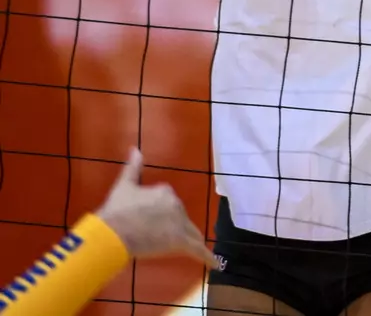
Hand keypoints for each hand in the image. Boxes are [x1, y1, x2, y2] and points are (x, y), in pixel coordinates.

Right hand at [95, 149, 217, 266]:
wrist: (113, 232)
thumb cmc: (116, 210)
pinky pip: (197, 250)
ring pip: (190, 233)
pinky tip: (215, 265)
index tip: (148, 221)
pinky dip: (207, 258)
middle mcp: (177, 206)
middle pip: (180, 219)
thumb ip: (132, 168)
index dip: (159, 214)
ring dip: (190, 240)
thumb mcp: (124, 186)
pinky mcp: (180, 243)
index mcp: (165, 192)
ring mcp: (180, 224)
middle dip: (172, 227)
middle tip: (157, 238)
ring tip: (192, 247)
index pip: (168, 203)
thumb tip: (135, 149)